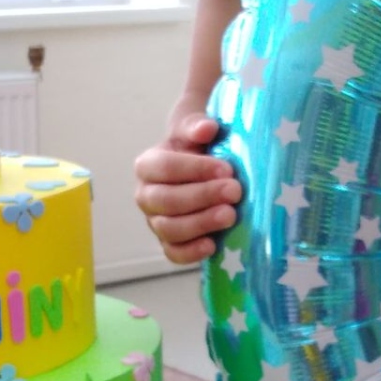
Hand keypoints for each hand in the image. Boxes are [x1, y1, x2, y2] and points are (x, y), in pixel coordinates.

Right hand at [134, 112, 241, 265]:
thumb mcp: (197, 131)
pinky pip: (174, 253)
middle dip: (202, 196)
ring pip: (169, 229)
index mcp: (148, 165)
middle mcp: (146, 195)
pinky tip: (213, 245)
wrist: (203, 169)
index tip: (227, 168)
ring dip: (201, 223)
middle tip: (235, 191)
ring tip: (230, 215)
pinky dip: (191, 253)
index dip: (195, 169)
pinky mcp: (169, 243)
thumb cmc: (200, 148)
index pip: (165, 168)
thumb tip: (207, 128)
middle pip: (166, 201)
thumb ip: (197, 126)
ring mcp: (155, 222)